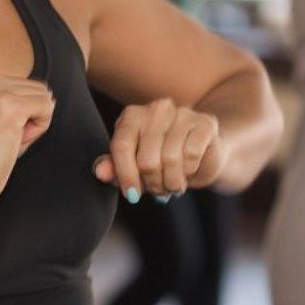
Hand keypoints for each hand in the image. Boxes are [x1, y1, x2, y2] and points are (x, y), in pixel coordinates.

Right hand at [0, 69, 55, 210]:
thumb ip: (5, 97)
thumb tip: (50, 96)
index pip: (20, 84)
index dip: (15, 111)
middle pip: (34, 88)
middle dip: (26, 115)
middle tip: (1, 136)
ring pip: (43, 97)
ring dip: (32, 122)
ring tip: (5, 138)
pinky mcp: (10, 106)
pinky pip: (47, 107)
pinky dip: (39, 129)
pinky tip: (15, 140)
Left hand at [92, 98, 224, 201]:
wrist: (204, 150)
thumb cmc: (162, 158)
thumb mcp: (135, 165)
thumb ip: (115, 168)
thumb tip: (100, 173)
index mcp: (132, 115)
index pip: (121, 146)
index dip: (125, 175)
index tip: (132, 195)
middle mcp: (156, 109)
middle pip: (146, 159)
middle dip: (153, 183)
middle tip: (159, 189)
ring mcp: (182, 113)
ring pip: (170, 160)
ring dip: (172, 182)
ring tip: (173, 183)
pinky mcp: (205, 122)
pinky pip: (192, 156)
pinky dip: (190, 171)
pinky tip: (189, 169)